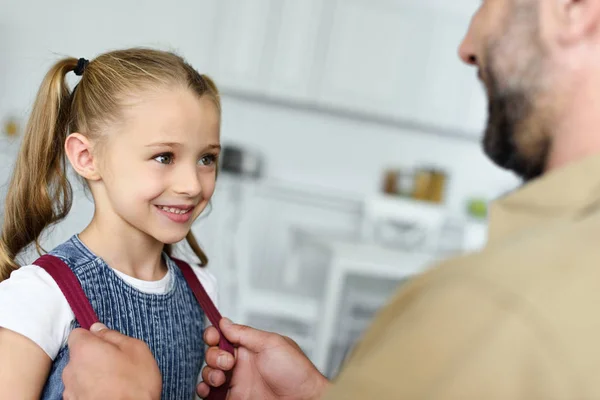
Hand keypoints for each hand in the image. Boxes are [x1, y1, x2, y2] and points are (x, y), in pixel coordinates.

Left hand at [63, 323, 161, 399]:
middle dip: (93, 356)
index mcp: (84, 349)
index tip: (106, 343)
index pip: (77, 333)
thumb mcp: (135, 349)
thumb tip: (98, 329)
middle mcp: (71, 368)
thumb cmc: (135, 384)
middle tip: (115, 363)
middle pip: (78, 355)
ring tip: (113, 382)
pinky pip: (80, 390)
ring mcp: (70, 389)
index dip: (92, 337)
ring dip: (91, 375)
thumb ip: (113, 335)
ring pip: (79, 374)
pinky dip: (90, 390)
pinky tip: (107, 393)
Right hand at [198, 319, 329, 399]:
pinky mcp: (233, 398)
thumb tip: (225, 322)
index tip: (213, 337)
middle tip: (228, 362)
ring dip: (208, 372)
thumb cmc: (296, 372)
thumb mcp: (272, 344)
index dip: (214, 334)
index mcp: (250, 347)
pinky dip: (203, 390)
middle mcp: (241, 364)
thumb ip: (246, 333)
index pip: (224, 336)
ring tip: (221, 378)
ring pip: (209, 373)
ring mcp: (236, 382)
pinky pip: (210, 393)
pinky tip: (209, 389)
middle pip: (213, 354)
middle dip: (214, 355)